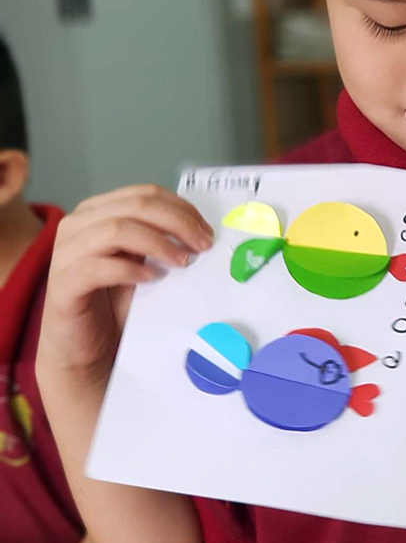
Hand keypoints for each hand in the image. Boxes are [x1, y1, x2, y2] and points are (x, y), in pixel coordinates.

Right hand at [37, 185, 213, 394]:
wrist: (84, 348)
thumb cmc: (113, 304)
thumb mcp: (141, 263)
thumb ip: (158, 241)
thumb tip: (200, 233)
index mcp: (98, 212)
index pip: (144, 194)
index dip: (180, 208)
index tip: (206, 230)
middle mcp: (77, 224)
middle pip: (135, 207)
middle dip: (176, 223)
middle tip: (202, 245)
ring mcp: (65, 252)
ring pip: (116, 230)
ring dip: (157, 243)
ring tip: (181, 262)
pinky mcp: (63, 283)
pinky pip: (98, 267)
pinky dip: (130, 269)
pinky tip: (151, 278)